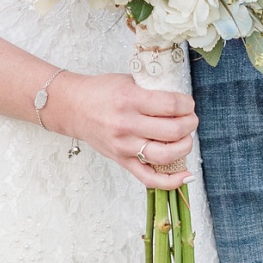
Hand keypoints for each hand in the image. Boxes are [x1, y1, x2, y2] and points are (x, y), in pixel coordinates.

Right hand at [48, 65, 197, 190]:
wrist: (72, 108)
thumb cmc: (102, 92)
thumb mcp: (129, 81)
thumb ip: (154, 91)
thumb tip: (183, 103)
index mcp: (130, 100)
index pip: (171, 106)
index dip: (187, 105)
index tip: (187, 104)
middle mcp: (126, 125)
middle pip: (173, 131)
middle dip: (190, 124)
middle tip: (189, 119)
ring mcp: (123, 146)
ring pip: (166, 156)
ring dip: (185, 147)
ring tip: (185, 138)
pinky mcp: (121, 161)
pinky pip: (149, 178)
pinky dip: (170, 181)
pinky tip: (186, 176)